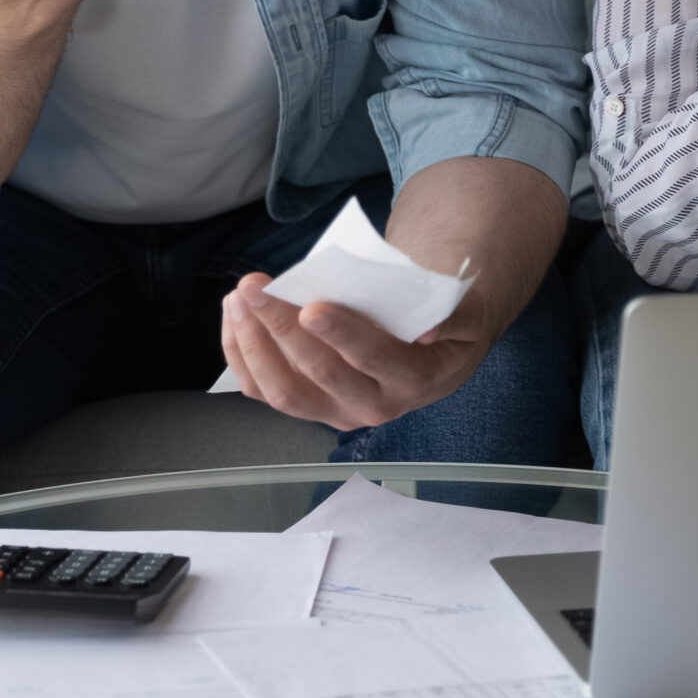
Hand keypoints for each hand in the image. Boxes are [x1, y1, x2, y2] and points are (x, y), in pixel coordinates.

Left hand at [220, 274, 495, 432]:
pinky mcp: (308, 406)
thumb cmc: (444, 322)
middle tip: (255, 286)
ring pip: (284, 392)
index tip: (311, 306)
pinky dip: (241, 355)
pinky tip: (233, 317)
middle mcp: (372, 406)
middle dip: (281, 328)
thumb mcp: (465, 313)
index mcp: (412, 380)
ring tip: (237, 299)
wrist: (434, 356)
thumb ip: (452, 314)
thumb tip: (428, 329)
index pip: (374, 359)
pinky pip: (263, 391)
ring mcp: (335, 411)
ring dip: (253, 345)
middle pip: (320, 374)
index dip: (342, 335)